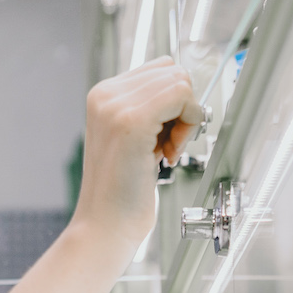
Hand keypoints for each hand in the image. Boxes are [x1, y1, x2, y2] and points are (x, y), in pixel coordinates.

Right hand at [71, 57, 201, 251]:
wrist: (105, 224)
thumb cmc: (123, 190)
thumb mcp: (138, 138)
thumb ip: (153, 109)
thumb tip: (184, 90)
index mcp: (104, 95)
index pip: (161, 69)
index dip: (176, 101)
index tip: (167, 132)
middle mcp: (105, 94)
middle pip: (173, 72)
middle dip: (183, 108)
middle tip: (169, 143)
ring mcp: (115, 105)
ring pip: (180, 81)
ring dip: (186, 118)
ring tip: (165, 149)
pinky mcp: (130, 120)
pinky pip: (181, 96)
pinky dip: (188, 125)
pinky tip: (168, 153)